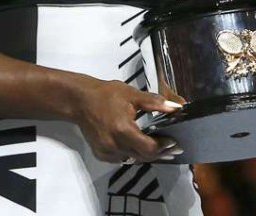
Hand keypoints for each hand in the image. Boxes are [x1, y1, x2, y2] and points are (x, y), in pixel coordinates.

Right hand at [67, 76, 183, 163]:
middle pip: (143, 157)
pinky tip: (137, 146)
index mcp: (122, 129)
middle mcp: (114, 144)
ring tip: (158, 147)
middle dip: (159, 153)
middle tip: (171, 147)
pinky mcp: (101, 154)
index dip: (163, 146)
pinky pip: (122, 159)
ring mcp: (106, 152)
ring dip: (146, 155)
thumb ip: (154, 102)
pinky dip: (131, 154)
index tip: (174, 142)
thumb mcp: (131, 94)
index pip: (149, 148)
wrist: (79, 100)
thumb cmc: (106, 95)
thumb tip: (176, 107)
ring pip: (133, 160)